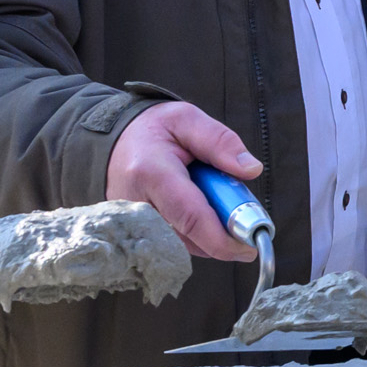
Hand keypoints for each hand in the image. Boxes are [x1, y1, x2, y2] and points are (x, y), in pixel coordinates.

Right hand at [105, 101, 266, 263]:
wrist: (115, 140)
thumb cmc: (154, 129)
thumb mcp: (188, 120)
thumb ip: (220, 142)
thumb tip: (251, 170)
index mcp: (152, 173)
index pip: (192, 218)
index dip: (223, 239)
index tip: (250, 247)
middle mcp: (137, 206)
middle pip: (190, 238)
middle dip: (222, 234)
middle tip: (241, 215)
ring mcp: (132, 223)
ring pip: (183, 244)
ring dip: (209, 232)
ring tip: (212, 197)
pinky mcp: (135, 233)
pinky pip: (173, 242)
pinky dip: (194, 232)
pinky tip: (198, 207)